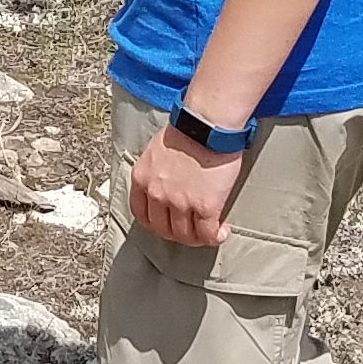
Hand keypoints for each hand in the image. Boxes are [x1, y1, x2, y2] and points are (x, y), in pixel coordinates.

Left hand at [125, 125, 245, 248]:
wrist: (207, 125)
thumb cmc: (188, 128)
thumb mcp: (157, 150)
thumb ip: (157, 170)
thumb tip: (167, 179)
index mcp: (142, 178)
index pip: (141, 214)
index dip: (156, 224)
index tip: (166, 224)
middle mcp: (157, 194)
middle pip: (163, 230)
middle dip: (177, 234)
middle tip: (190, 230)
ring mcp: (180, 203)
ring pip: (185, 236)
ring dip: (197, 238)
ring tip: (208, 232)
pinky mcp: (204, 207)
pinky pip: (207, 234)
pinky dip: (214, 237)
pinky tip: (221, 232)